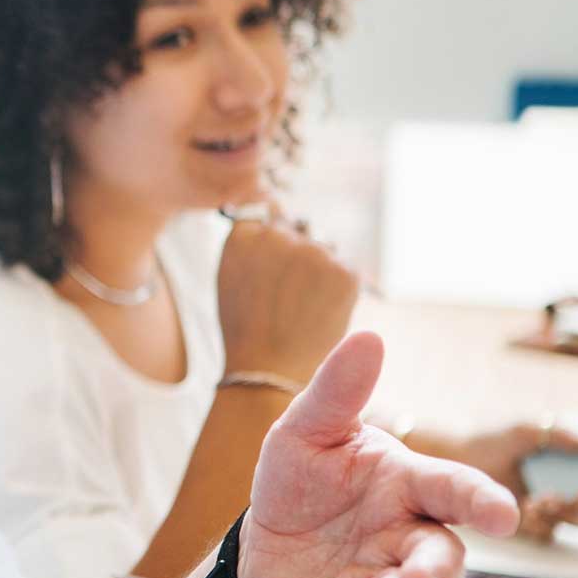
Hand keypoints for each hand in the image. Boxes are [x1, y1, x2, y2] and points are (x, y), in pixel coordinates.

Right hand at [217, 207, 360, 384]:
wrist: (268, 372)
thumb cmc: (246, 328)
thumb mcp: (232, 275)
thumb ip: (253, 239)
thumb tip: (275, 205)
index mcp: (244, 235)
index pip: (267, 209)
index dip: (273, 236)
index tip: (270, 265)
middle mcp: (278, 235)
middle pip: (299, 230)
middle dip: (297, 255)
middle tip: (286, 297)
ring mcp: (313, 252)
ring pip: (324, 249)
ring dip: (319, 271)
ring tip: (301, 309)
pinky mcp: (344, 271)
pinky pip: (345, 269)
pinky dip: (338, 289)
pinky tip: (319, 313)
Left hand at [240, 332, 520, 577]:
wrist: (261, 535)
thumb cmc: (299, 475)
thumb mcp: (306, 428)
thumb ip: (338, 390)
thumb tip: (369, 336)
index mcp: (407, 484)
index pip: (455, 490)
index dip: (483, 501)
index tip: (503, 515)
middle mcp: (408, 535)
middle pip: (444, 555)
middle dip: (435, 568)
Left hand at [408, 423, 577, 541]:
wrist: (453, 458)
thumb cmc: (492, 438)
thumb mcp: (525, 430)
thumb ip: (560, 434)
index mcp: (574, 462)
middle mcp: (568, 486)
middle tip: (567, 494)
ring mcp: (550, 507)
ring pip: (574, 521)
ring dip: (563, 512)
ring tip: (540, 498)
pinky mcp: (530, 524)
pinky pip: (547, 532)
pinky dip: (542, 524)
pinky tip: (528, 512)